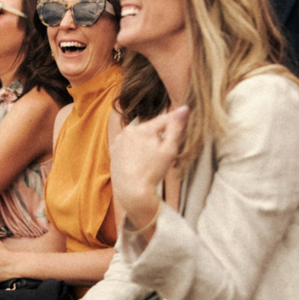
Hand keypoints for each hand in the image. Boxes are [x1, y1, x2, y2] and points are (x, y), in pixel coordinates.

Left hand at [110, 106, 188, 227]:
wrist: (132, 192)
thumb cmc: (153, 172)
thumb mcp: (169, 150)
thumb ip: (176, 127)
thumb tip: (185, 107)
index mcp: (144, 128)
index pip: (164, 119)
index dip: (173, 126)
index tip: (177, 135)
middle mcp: (129, 129)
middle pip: (151, 128)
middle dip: (158, 137)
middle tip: (161, 156)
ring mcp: (119, 139)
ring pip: (139, 136)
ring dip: (146, 143)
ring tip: (149, 161)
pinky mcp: (114, 149)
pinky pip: (129, 144)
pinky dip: (134, 150)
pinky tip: (138, 163)